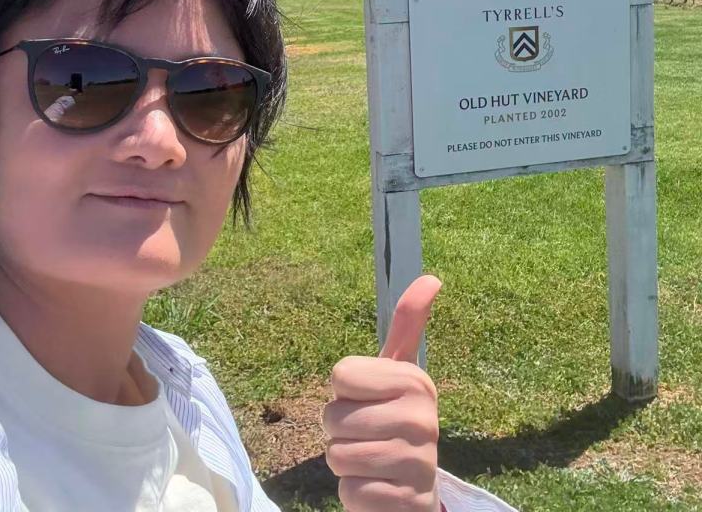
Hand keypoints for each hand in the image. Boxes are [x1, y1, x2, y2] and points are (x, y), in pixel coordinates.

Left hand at [322, 275, 442, 511]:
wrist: (414, 491)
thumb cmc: (394, 421)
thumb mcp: (398, 373)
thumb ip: (408, 324)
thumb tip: (432, 277)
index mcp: (416, 381)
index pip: (340, 375)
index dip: (343, 392)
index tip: (368, 400)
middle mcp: (424, 419)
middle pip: (332, 418)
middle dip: (339, 431)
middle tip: (367, 436)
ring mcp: (419, 464)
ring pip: (337, 456)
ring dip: (345, 464)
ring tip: (372, 461)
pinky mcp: (408, 503)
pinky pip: (351, 492)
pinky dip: (355, 494)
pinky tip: (378, 488)